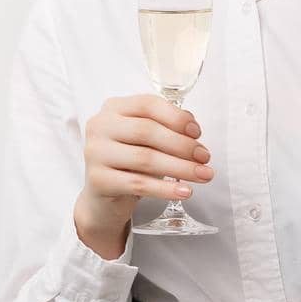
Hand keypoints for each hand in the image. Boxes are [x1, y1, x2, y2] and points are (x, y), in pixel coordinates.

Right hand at [74, 94, 214, 241]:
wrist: (102, 197)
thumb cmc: (128, 162)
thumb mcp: (145, 140)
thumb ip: (166, 126)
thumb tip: (192, 124)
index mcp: (113, 108)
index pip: (147, 104)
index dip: (176, 117)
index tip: (198, 132)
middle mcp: (100, 126)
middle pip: (146, 131)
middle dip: (182, 145)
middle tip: (204, 157)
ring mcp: (95, 153)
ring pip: (144, 158)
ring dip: (180, 167)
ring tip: (203, 175)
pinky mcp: (97, 180)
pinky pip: (138, 184)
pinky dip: (165, 189)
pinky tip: (184, 191)